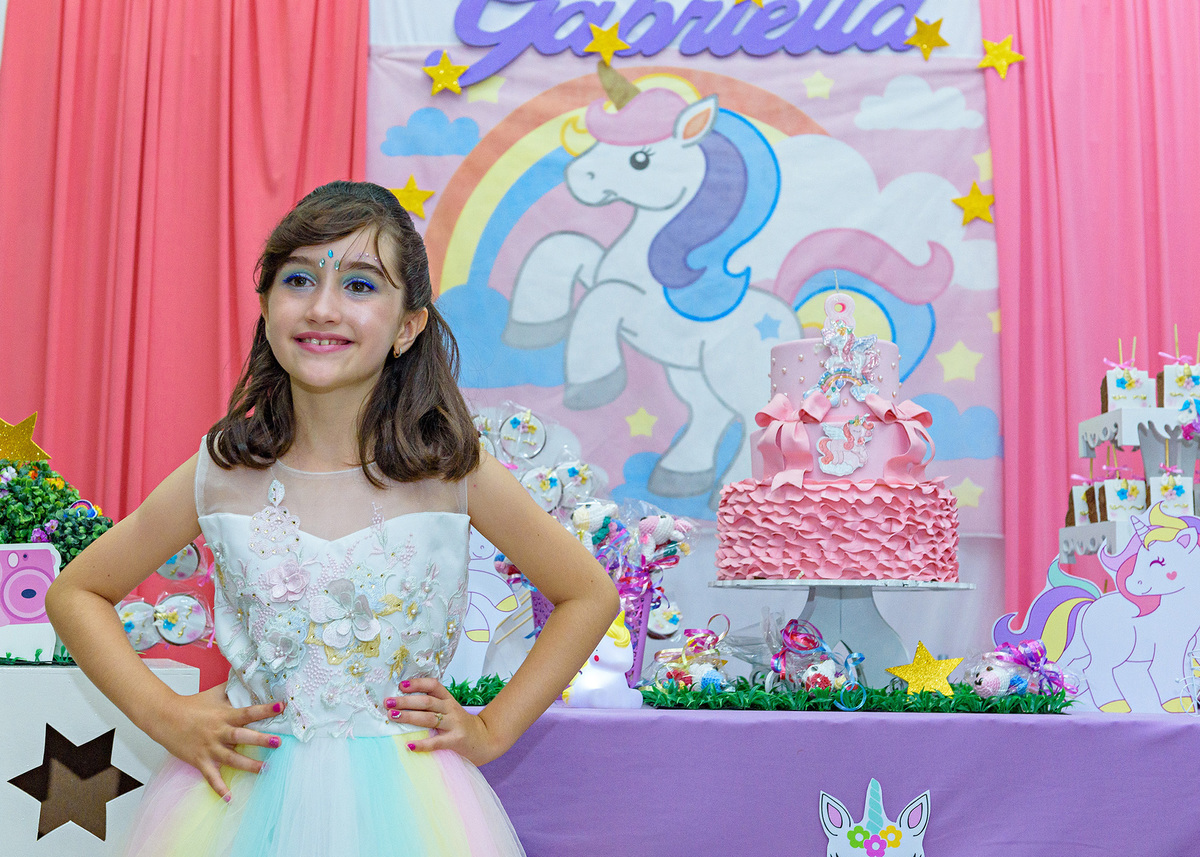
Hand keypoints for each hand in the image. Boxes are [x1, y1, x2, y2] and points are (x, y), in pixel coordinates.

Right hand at [145, 684, 284, 800]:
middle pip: (242, 736)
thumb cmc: (191, 705)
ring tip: (265, 769)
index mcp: (224, 715)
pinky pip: (211, 777)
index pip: (248, 712)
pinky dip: (220, 788)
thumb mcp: (214, 693)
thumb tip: (247, 675)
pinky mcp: (200, 760)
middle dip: (261, 740)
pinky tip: (230, 798)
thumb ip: (232, 688)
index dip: (264, 709)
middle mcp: (219, 732)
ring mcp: (209, 748)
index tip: (281, 706)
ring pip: (232, 758)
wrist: (164, 717)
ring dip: (249, 765)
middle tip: (278, 743)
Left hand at [384, 678, 507, 765]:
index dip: (417, 684)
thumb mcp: (450, 710)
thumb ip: (433, 706)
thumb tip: (402, 703)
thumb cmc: (461, 725)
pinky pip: (436, 742)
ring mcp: (454, 724)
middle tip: (388, 702)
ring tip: (393, 716)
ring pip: (429, 718)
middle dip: (405, 701)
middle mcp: (451, 709)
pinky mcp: (456, 740)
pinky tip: (409, 745)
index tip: (400, 685)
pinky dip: (422, 744)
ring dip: (409, 717)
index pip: (433, 685)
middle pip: (427, 702)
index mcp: (448, 699)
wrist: (486, 739)